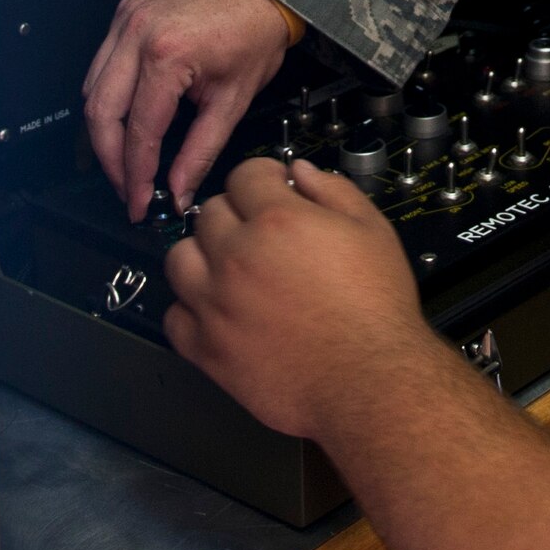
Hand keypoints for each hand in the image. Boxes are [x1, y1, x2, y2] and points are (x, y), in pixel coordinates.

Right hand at [84, 0, 292, 221]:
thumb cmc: (257, 32)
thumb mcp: (235, 98)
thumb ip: (202, 150)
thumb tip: (180, 190)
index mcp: (167, 53)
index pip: (139, 131)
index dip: (135, 175)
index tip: (138, 202)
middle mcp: (137, 33)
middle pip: (100, 115)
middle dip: (110, 160)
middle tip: (128, 187)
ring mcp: (126, 20)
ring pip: (92, 91)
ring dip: (103, 132)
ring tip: (126, 161)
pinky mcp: (124, 14)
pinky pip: (101, 67)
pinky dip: (107, 98)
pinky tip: (125, 119)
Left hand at [164, 157, 426, 439]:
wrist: (366, 376)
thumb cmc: (375, 306)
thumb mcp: (372, 229)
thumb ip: (333, 190)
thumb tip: (300, 173)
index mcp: (277, 220)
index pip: (244, 175)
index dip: (263, 176)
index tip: (273, 186)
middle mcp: (235, 256)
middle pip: (210, 213)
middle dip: (237, 212)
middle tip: (261, 229)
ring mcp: (213, 303)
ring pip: (178, 258)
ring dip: (203, 254)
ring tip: (232, 267)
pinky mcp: (204, 347)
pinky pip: (174, 314)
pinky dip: (192, 307)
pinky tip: (222, 308)